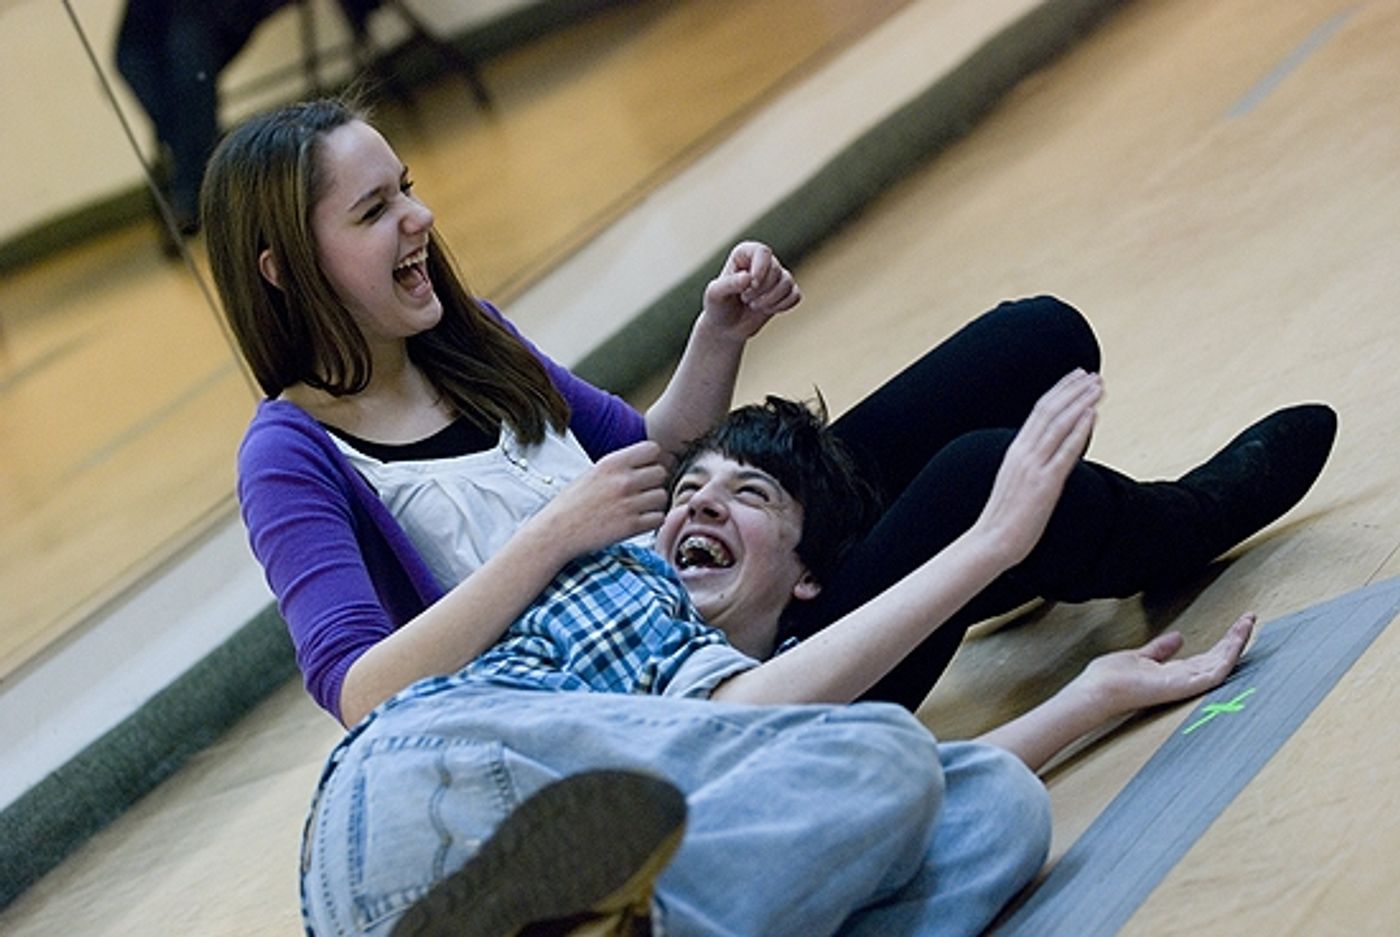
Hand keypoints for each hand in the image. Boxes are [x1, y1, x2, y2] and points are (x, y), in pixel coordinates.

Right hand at [530, 441, 669, 559]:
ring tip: (638, 508)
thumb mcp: (593, 473)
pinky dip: (651, 521)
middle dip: (654, 482)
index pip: (653, 449)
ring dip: (654, 503)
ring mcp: (629, 503)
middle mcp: (622, 480)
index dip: (652, 459)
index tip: (644, 469)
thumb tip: (648, 463)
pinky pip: (658, 518)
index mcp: (612, 463)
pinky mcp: (631, 526)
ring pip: (662, 496)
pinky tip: (638, 521)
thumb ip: (620, 466)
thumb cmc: (572, 503)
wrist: (556, 532)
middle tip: (641, 492)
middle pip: (662, 473)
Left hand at [698, 241, 801, 340]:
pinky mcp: (785, 293)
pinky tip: (767, 310)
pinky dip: (783, 305)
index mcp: (744, 254)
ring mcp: (775, 277)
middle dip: (762, 290)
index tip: (751, 284)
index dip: (760, 268)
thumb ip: (729, 284)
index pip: (762, 252)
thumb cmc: (718, 306)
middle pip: (775, 269)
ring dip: (771, 299)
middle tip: (745, 299)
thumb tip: (748, 278)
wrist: (726, 327)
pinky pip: (795, 295)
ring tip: (753, 306)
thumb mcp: (715, 295)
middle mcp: (762, 261)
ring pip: (787, 282)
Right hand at [973, 369, 1101, 565]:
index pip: (1039, 411)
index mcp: (1015, 451)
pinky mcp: (1046, 484)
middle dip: (1073, 390)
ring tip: (1098, 388)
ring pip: (1059, 425)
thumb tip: (1049, 455)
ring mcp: (1034, 467)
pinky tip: (1092, 415)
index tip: (1076, 378)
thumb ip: (1031, 465)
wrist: (991, 541)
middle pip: (1050, 411)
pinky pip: (1065, 451)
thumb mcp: (1015, 482)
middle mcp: (1023, 453)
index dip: (1059, 391)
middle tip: (1093, 375)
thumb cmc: (1004, 517)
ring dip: (1081, 402)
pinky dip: (1079, 430)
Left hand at [1076, 613, 1255, 717]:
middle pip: (1218, 658)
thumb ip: (1159, 649)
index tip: (1237, 624)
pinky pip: (1213, 672)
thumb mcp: (1140, 656)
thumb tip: (1178, 637)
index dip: (1223, 641)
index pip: (1207, 657)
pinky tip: (1237, 641)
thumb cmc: (1111, 679)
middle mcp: (1183, 680)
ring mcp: (1185, 684)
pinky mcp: (1183, 685)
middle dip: (1236, 639)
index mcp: (1174, 673)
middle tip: (1250, 619)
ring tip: (1248, 623)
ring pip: (1221, 664)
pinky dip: (1228, 656)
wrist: (1097, 690)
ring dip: (1236, 643)